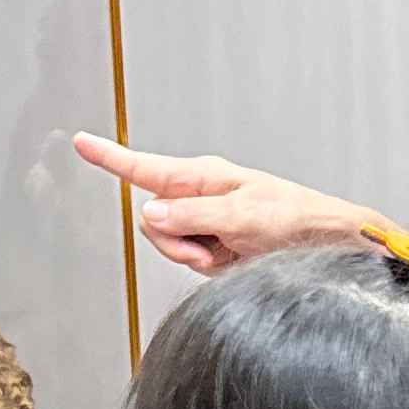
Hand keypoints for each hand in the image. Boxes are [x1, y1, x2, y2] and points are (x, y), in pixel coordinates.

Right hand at [70, 132, 364, 278]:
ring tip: (229, 253)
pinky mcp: (213, 245)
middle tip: (212, 248)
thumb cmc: (294, 219)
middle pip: (154, 222)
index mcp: (204, 176)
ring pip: (168, 244)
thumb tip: (150, 214)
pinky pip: (188, 259)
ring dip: (192, 257)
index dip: (111, 158)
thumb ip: (192, 216)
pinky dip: (206, 266)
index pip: (146, 168)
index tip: (82, 142)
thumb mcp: (241, 217)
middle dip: (175, 243)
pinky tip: (233, 260)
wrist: (326, 245)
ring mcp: (205, 222)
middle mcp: (199, 196)